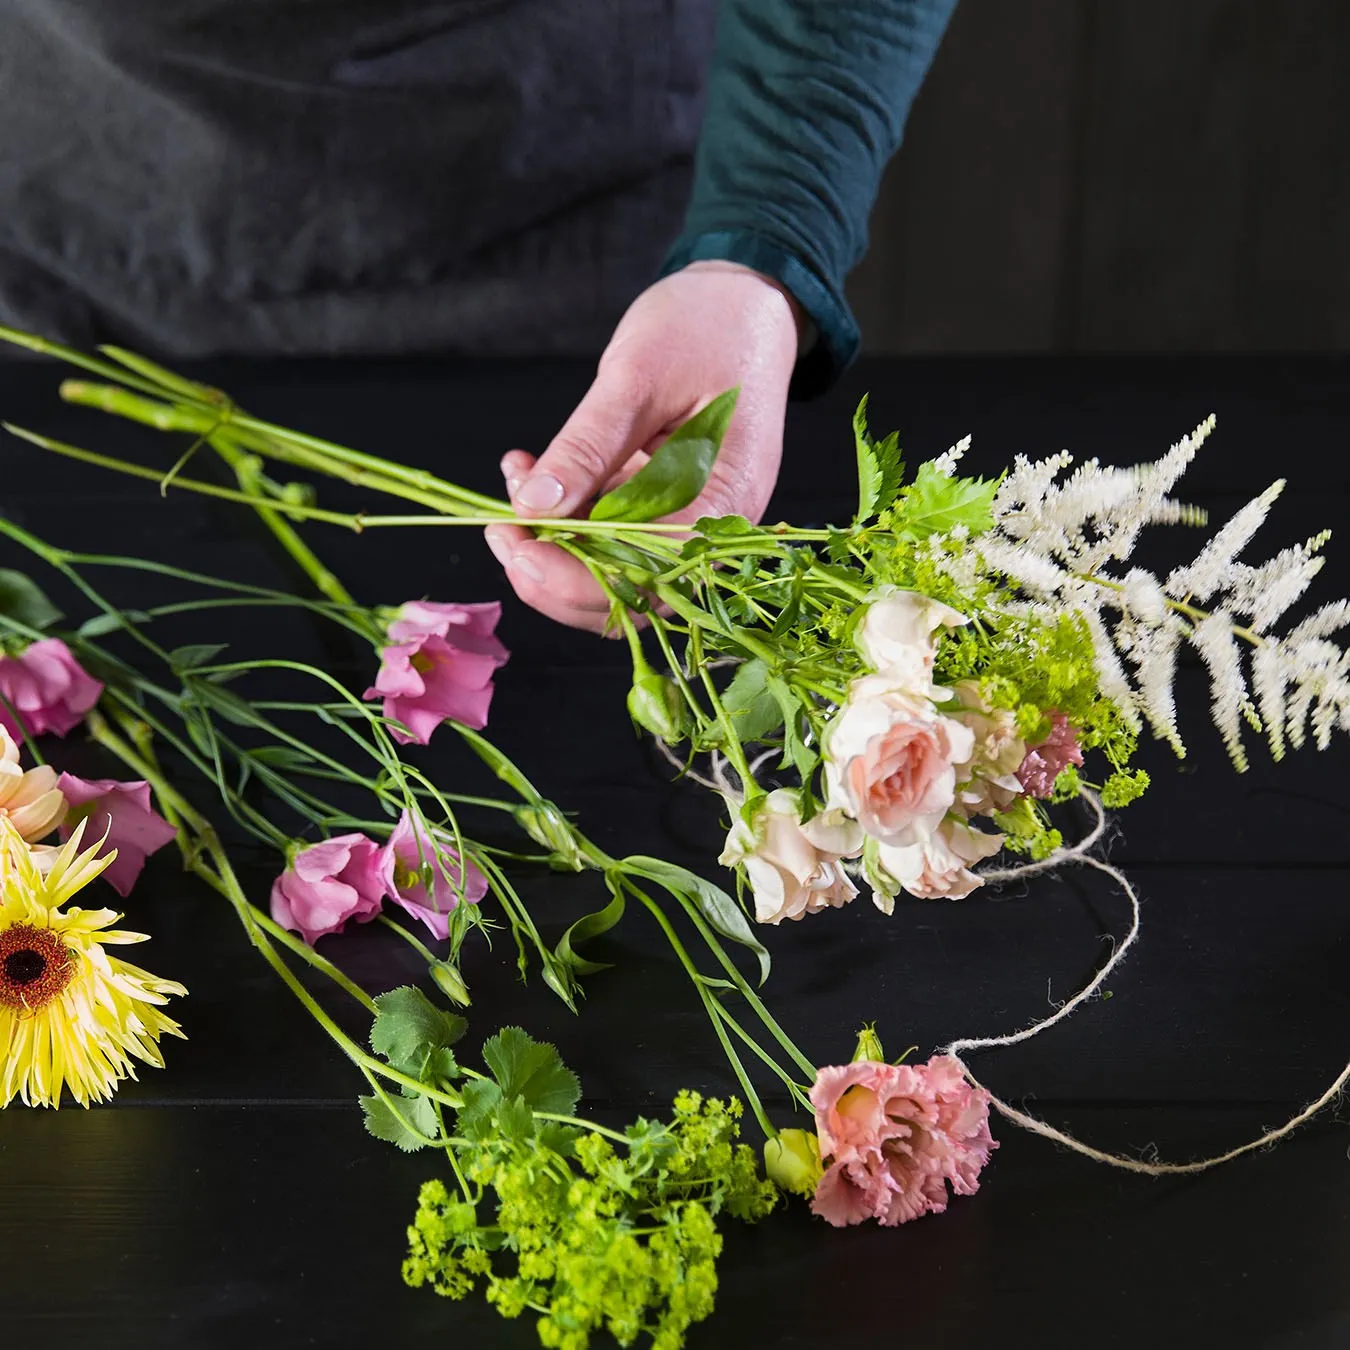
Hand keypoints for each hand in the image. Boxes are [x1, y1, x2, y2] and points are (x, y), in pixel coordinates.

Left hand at [483, 260, 802, 632]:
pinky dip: (564, 519)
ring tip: (514, 483)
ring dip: (552, 546)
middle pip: (628, 593)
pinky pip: (610, 538)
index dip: (572, 576)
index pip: (646, 573)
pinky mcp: (664, 510)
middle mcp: (712, 528)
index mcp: (725, 500)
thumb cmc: (704, 328)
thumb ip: (588, 445)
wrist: (744, 302)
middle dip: (553, 572)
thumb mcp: (636, 377)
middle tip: (497, 525)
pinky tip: (532, 474)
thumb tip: (533, 507)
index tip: (515, 542)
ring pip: (612, 574)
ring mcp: (688, 523)